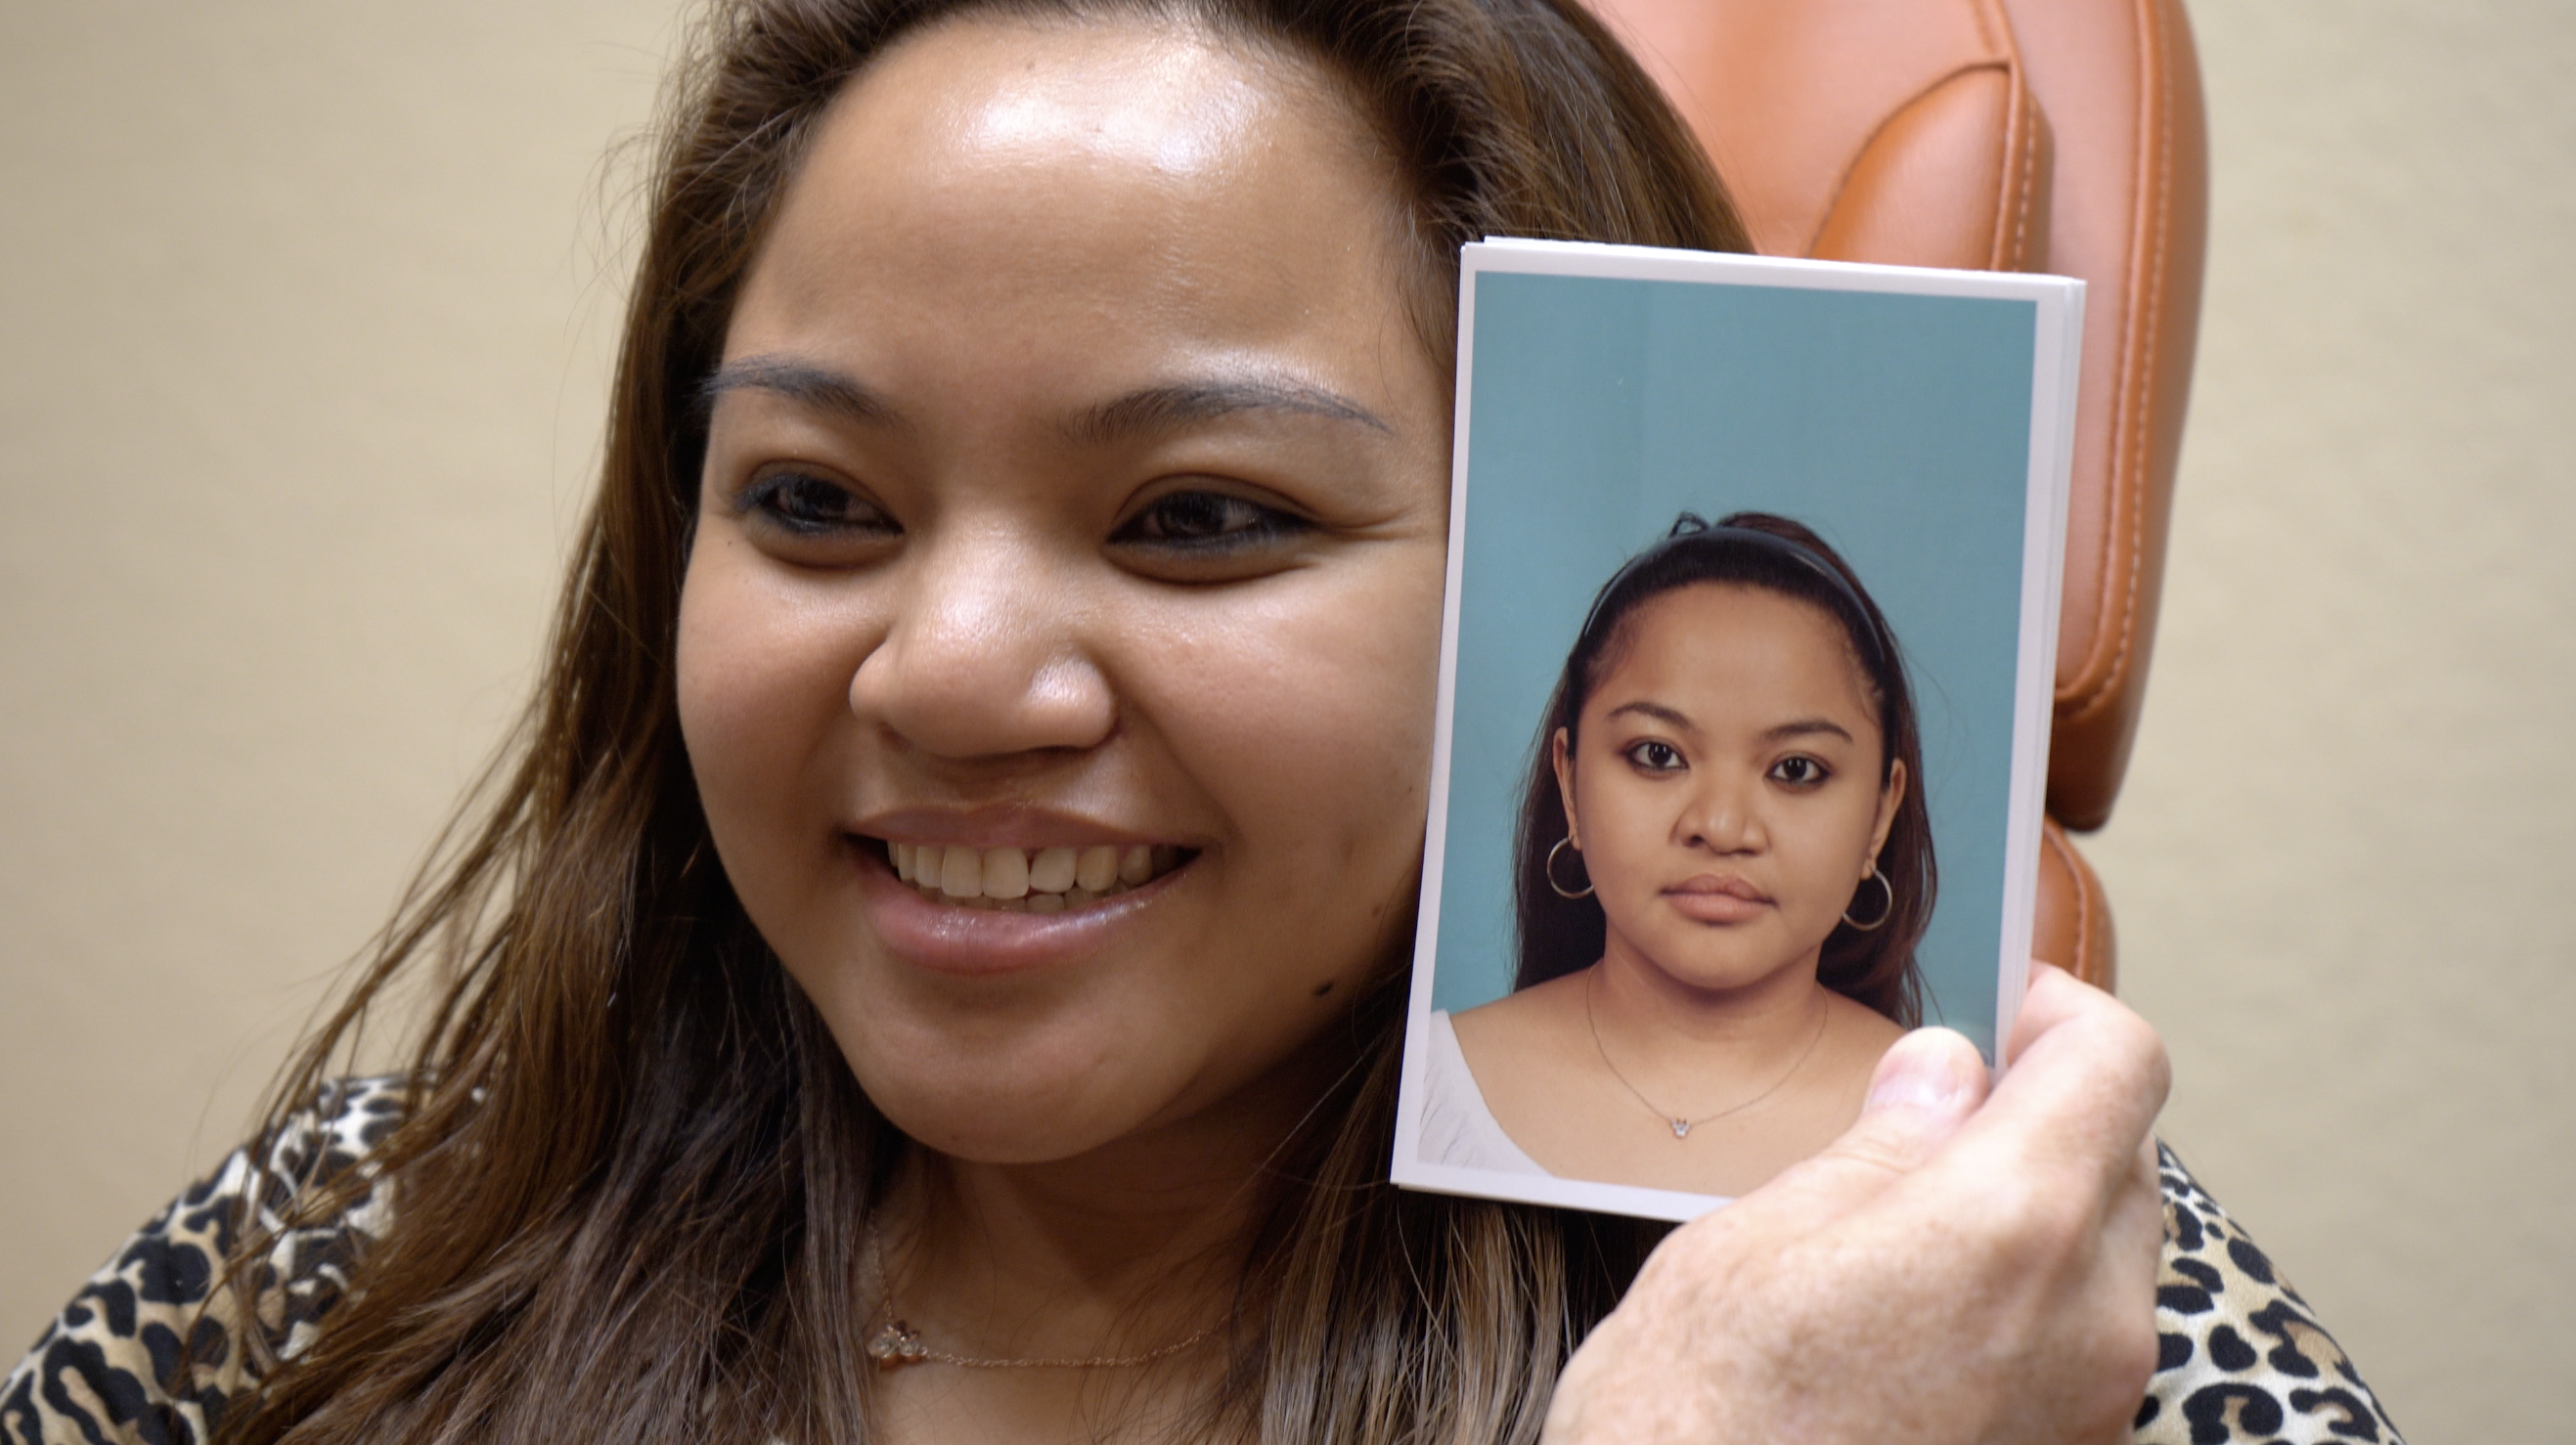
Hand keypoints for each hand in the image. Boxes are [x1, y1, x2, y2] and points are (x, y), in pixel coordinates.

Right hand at [1544, 963, 2168, 1444]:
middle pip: (2120, 1158)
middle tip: (1926, 1107)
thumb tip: (1942, 1073)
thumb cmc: (1694, 1419)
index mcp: (2014, 1223)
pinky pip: (2077, 1345)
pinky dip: (2022, 1299)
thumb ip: (1880, 1143)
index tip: (1998, 1004)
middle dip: (2039, 1115)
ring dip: (2031, 1212)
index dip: (2057, 1010)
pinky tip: (1912, 1314)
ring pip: (2103, 1257)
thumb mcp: (1758, 1237)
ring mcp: (2086, 1407)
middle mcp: (2087, 1319)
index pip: (2118, 1062)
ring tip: (1901, 1220)